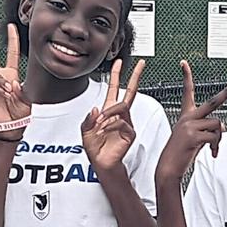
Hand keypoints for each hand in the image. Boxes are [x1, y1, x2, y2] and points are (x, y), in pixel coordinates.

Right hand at [0, 21, 29, 133]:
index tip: (11, 27)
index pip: (11, 53)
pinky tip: (3, 94)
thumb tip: (11, 82)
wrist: (11, 127)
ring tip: (7, 89)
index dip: (11, 39)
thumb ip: (22, 88)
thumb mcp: (27, 98)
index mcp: (11, 74)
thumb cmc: (20, 113)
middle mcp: (0, 77)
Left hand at [81, 58, 147, 172]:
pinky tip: (104, 132)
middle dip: (135, 77)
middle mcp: (119, 115)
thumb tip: (96, 109)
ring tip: (99, 123)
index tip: (118, 63)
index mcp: (108, 111)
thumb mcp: (85, 131)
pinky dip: (111, 126)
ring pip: (121, 106)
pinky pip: (122, 122)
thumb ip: (88, 119)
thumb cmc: (95, 148)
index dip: (115, 75)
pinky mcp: (130, 132)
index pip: (114, 89)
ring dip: (108, 113)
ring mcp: (126, 123)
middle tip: (141, 64)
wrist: (101, 163)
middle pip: (130, 91)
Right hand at [156, 61, 226, 183]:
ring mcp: (190, 126)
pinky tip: (212, 153)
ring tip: (212, 148)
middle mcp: (188, 117)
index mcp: (186, 115)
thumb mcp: (194, 137)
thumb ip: (207, 128)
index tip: (184, 63)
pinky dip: (216, 146)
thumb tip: (221, 126)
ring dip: (219, 139)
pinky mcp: (193, 136)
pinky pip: (215, 137)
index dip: (186, 76)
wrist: (168, 167)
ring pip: (217, 125)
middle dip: (226, 92)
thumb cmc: (181, 152)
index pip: (187, 92)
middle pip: (212, 102)